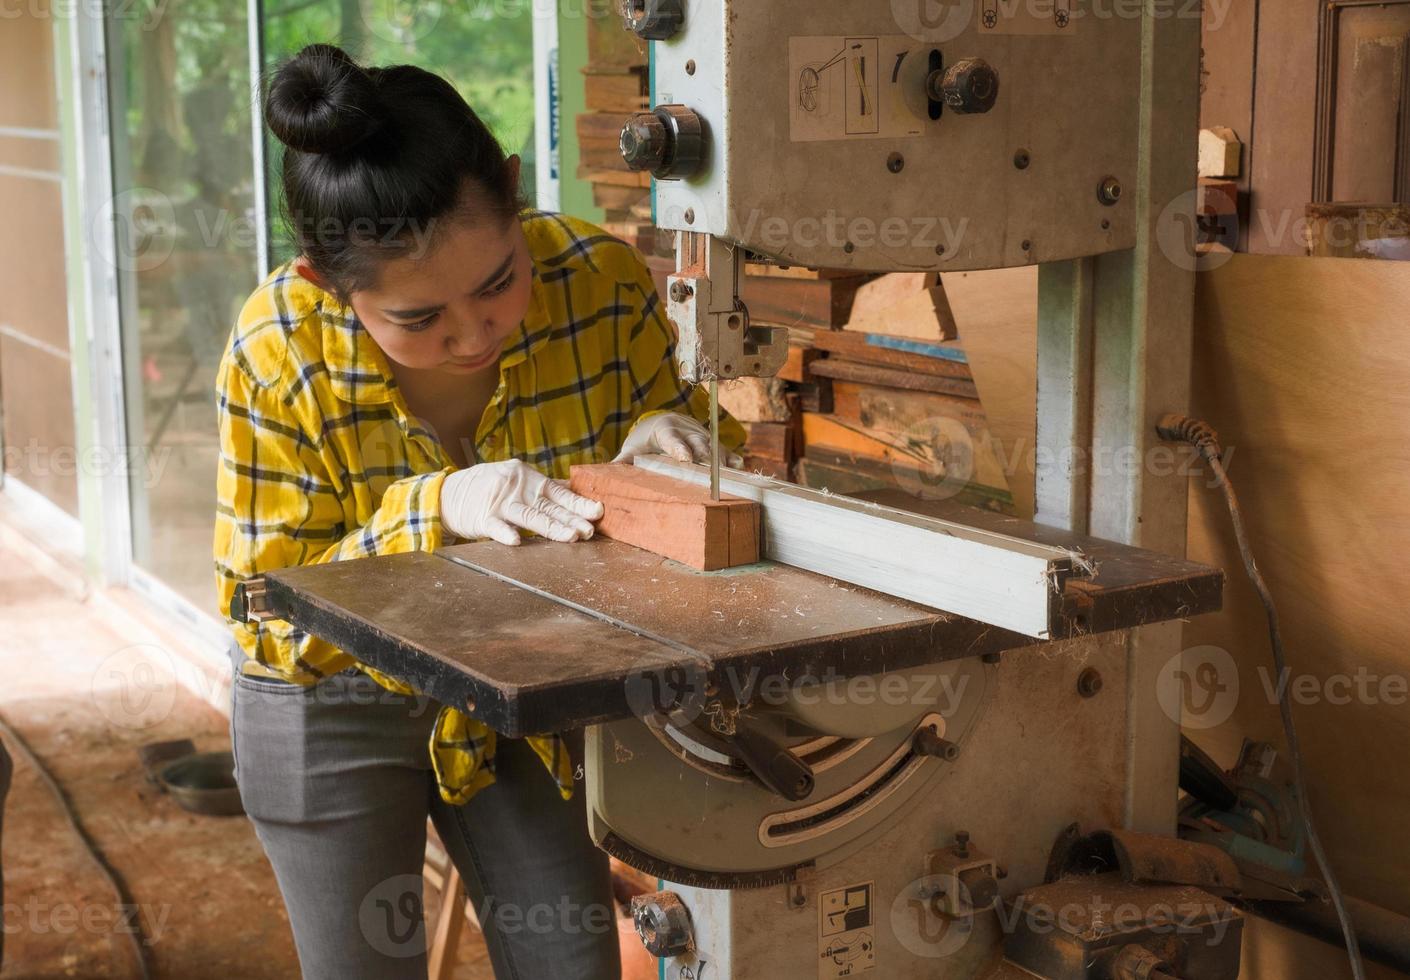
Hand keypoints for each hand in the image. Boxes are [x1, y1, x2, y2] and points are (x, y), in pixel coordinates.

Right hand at [440, 460, 603, 545]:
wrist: (449, 493)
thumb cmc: (489, 487)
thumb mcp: (517, 481)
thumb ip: (543, 489)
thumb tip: (575, 494)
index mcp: (529, 479)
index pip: (559, 492)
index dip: (579, 503)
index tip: (598, 511)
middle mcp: (517, 488)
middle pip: (549, 506)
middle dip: (571, 519)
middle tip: (590, 531)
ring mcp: (499, 503)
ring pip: (529, 517)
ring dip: (550, 527)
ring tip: (570, 537)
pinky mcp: (482, 518)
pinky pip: (495, 527)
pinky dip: (506, 534)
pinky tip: (517, 541)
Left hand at [613, 412, 742, 466]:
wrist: (661, 424)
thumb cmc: (646, 440)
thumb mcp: (633, 448)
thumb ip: (624, 459)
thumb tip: (609, 470)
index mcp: (666, 428)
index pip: (673, 438)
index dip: (680, 448)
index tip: (686, 459)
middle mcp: (687, 429)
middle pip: (698, 442)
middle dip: (705, 455)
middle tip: (711, 471)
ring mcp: (702, 434)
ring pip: (714, 445)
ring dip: (720, 459)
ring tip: (728, 473)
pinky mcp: (712, 442)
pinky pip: (724, 449)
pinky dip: (731, 458)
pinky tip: (738, 468)